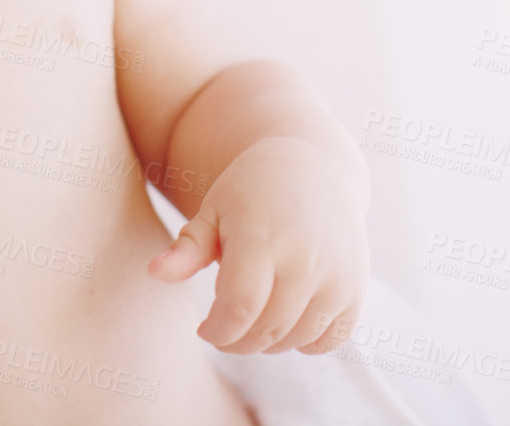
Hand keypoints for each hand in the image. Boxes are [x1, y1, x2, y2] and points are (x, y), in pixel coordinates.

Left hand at [148, 136, 368, 354]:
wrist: (313, 168)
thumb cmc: (251, 191)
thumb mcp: (213, 209)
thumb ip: (186, 247)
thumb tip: (154, 273)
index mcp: (262, 237)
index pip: (239, 310)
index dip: (217, 331)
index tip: (204, 327)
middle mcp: (305, 258)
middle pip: (265, 331)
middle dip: (237, 340)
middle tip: (225, 325)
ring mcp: (336, 275)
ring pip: (295, 340)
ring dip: (268, 342)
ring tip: (254, 314)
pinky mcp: (355, 289)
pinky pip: (328, 341)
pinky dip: (305, 342)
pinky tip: (288, 317)